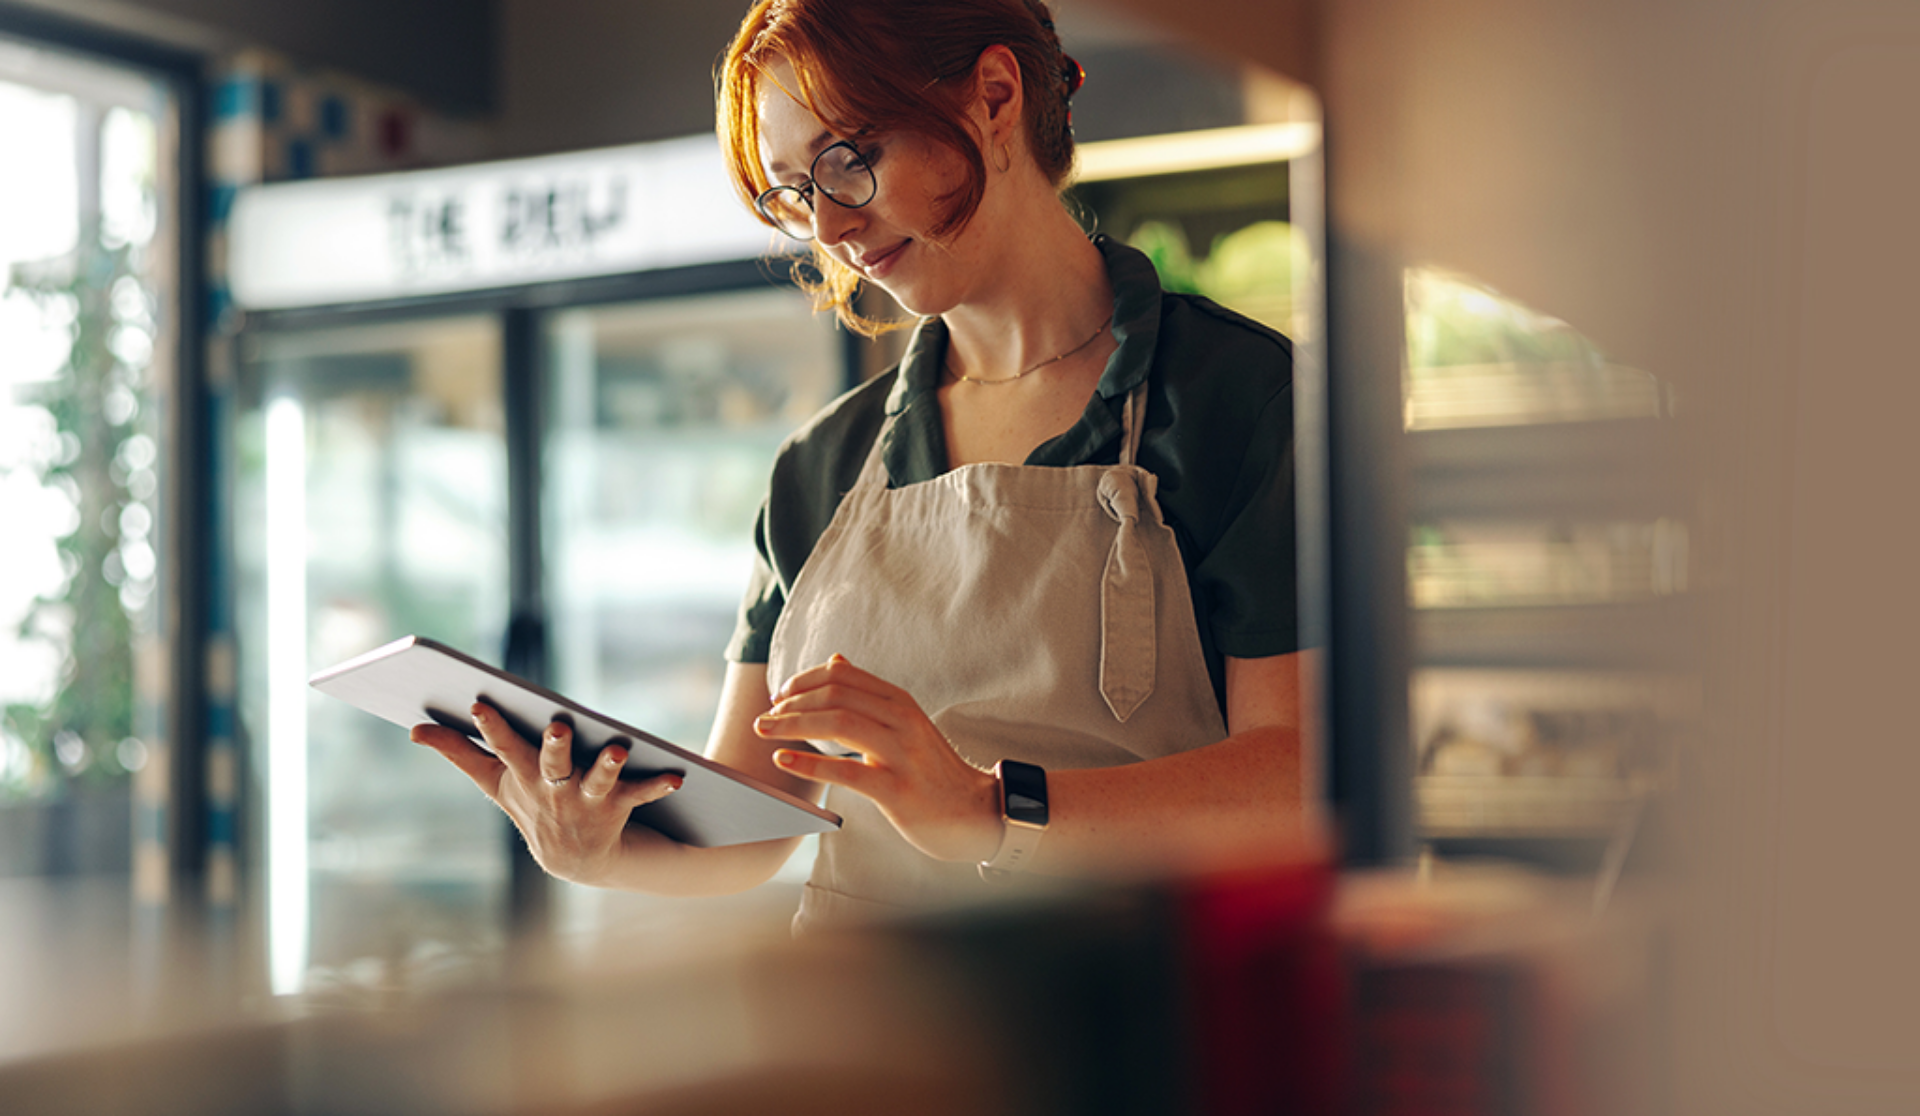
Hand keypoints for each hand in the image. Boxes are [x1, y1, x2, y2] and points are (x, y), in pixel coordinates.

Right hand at [411, 703, 682, 885]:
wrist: (576, 860)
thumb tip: (413, 729)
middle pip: (551, 763)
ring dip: (607, 766)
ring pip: (597, 781)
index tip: (481, 703)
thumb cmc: (532, 805)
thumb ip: (458, 752)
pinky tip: (677, 777)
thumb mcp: (495, 781)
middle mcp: (552, 789)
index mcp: (522, 776)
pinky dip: (657, 786)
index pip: (502, 747)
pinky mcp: (617, 809)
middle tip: (558, 727)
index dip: (492, 727)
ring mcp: (585, 801)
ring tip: (616, 749)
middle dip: (553, 747)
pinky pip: (639, 794)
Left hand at [753, 655, 1000, 863]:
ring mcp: (901, 754)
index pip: (843, 675)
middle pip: (836, 696)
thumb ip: (869, 694)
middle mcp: (902, 720)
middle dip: (791, 703)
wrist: (973, 811)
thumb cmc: (930, 769)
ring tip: (765, 731)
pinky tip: (783, 761)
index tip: (780, 695)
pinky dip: (809, 764)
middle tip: (764, 717)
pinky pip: (846, 772)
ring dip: (793, 725)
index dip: (804, 681)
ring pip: (838, 724)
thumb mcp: (905, 722)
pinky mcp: (896, 789)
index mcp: (900, 701)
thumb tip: (835, 660)